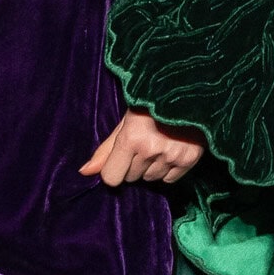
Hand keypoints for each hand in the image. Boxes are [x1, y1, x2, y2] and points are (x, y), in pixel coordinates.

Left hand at [79, 110, 204, 186]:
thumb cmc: (151, 105)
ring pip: (150, 179)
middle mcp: (151, 149)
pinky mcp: (189, 160)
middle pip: (131, 178)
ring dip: (150, 167)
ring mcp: (171, 155)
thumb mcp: (125, 122)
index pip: (111, 177)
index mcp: (131, 137)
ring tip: (158, 144)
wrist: (189, 94)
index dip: (113, 169)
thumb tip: (84, 172)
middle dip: (133, 165)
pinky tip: (170, 151)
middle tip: (143, 143)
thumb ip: (105, 149)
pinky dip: (167, 170)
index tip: (120, 158)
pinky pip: (169, 179)